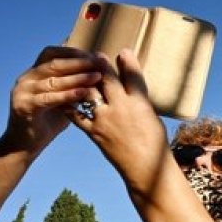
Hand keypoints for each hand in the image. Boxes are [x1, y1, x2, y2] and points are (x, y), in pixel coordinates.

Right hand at [4, 46, 103, 150]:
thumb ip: (74, 85)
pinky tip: (83, 94)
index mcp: (35, 73)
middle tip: (99, 63)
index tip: (95, 55)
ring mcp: (23, 91)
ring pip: (52, 80)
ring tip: (97, 77)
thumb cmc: (49, 120)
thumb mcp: (64, 98)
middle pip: (54, 63)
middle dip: (78, 62)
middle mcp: (26, 78)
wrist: (26, 144)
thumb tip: (96, 70)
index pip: (52, 53)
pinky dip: (67, 95)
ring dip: (77, 77)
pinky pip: (48, 98)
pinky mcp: (23, 105)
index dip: (73, 52)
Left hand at [69, 49, 167, 181]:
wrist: (145, 169)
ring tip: (79, 72)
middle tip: (96, 55)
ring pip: (89, 91)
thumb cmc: (154, 145)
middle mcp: (122, 108)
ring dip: (82, 79)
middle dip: (100, 64)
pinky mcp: (94, 132)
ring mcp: (106, 120)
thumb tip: (133, 87)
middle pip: (107, 79)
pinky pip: (77, 114)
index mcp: (141, 104)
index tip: (123, 51)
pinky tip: (66, 95)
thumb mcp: (153, 118)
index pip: (133, 76)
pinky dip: (70, 103)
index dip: (128, 61)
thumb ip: (140, 100)